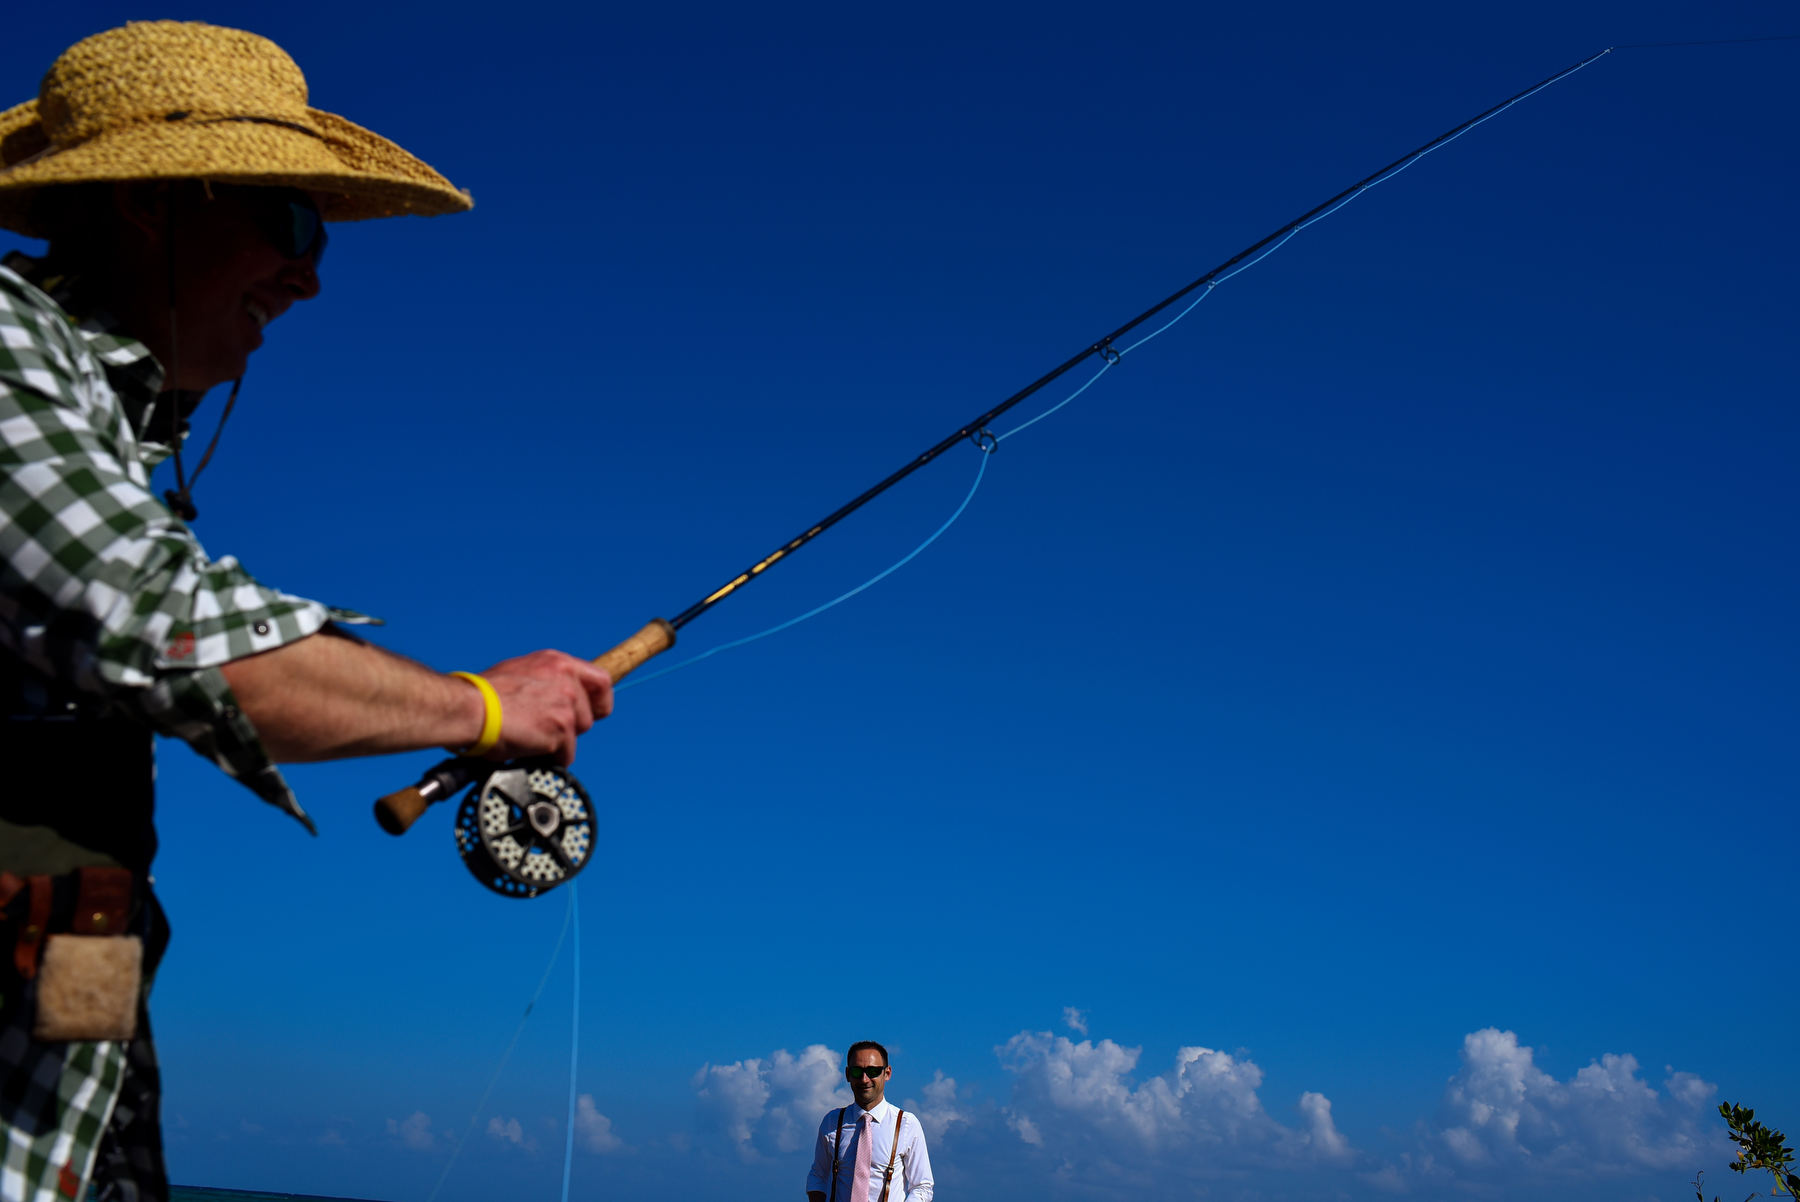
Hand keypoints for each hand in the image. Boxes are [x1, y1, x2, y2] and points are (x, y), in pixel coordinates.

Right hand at [469, 650, 613, 764]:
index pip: (602, 680)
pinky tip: (527, 747)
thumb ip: (545, 681)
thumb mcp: (520, 672)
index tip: (593, 712)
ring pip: (577, 735)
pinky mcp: (561, 729)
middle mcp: (567, 680)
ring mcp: (566, 705)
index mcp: (557, 663)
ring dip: (557, 742)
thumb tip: (554, 696)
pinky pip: (565, 754)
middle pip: (589, 715)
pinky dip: (548, 757)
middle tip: (543, 728)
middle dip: (570, 727)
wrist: (469, 709)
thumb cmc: (483, 695)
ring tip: (529, 736)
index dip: (599, 701)